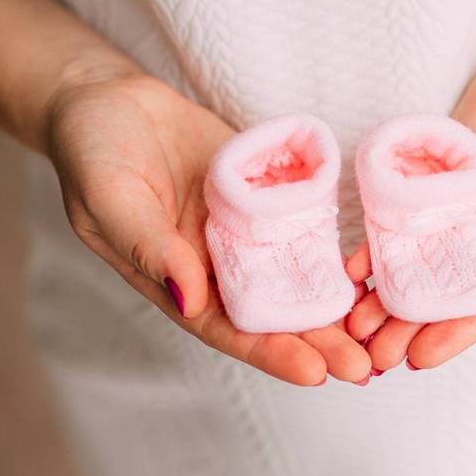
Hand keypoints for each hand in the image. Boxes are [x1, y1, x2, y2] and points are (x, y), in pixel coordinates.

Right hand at [45, 70, 372, 384]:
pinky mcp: (265, 199)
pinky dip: (334, 250)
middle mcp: (215, 267)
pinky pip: (303, 228)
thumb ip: (149, 246)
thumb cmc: (93, 151)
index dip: (272, 353)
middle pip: (273, 314)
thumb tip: (190, 298)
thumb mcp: (109, 196)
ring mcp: (243, 234)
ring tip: (382, 328)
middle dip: (319, 342)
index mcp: (175, 280)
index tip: (315, 374)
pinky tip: (373, 268)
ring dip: (336, 305)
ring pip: (296, 278)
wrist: (109, 101)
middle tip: (366, 368)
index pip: (228, 329)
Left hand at [345, 22, 475, 370]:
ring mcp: (468, 203)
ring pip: (425, 259)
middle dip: (415, 324)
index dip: (462, 329)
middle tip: (369, 357)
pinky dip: (380, 239)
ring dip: (390, 294)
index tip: (421, 358)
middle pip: (455, 289)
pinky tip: (349, 265)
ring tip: (350, 325)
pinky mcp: (440, 171)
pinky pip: (406, 210)